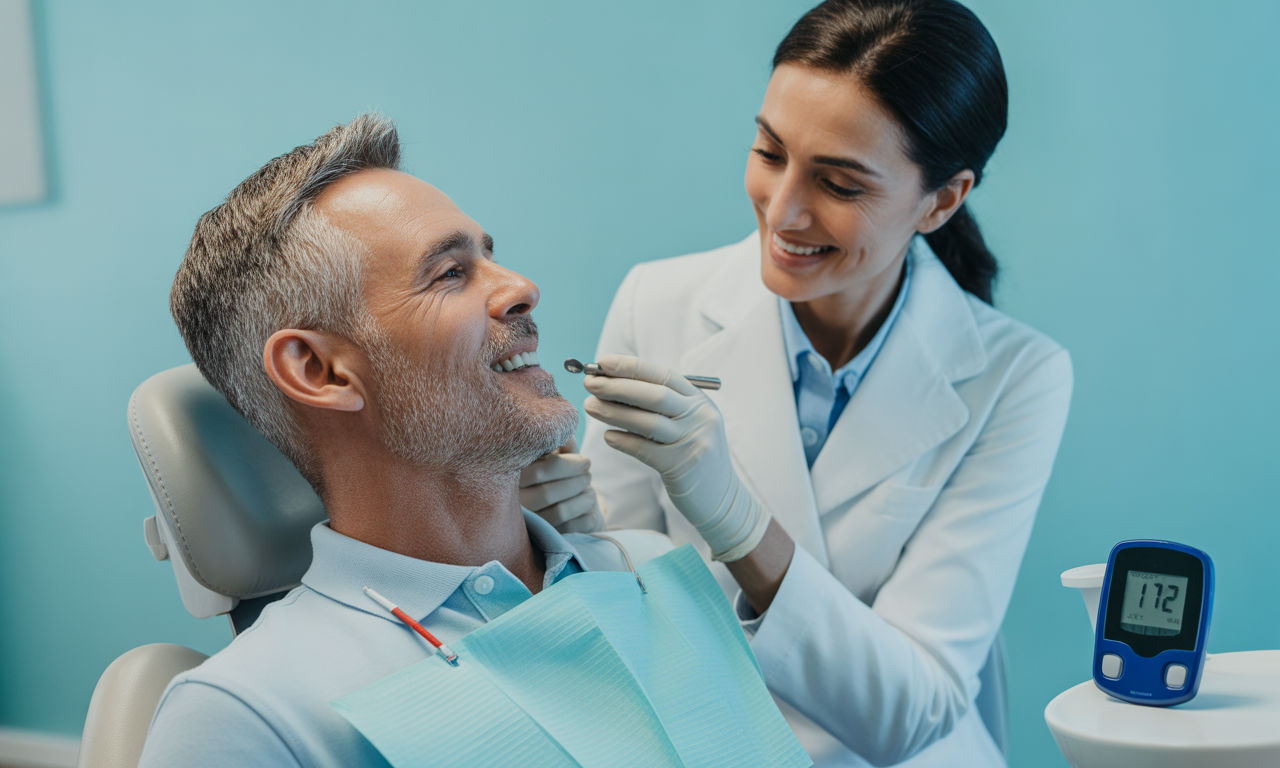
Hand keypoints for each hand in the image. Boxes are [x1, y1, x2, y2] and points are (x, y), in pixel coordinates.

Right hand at [519, 438, 605, 533]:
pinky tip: (588, 507)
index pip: (541, 470)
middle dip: (577, 482)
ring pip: (561, 511)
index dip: (569, 464)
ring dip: (584, 497)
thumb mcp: (556, 453)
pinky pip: (574, 528)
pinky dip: (588, 514)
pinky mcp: (549, 542)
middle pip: (549, 493)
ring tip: (589, 490)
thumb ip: (558, 440)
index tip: (585, 462)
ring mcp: (530, 526)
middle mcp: (515, 506)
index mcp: (512, 479)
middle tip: (588, 476)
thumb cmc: (558, 474)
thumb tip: (565, 426)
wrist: (564, 510)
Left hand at [582, 354, 769, 561]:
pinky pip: (645, 450)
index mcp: (700, 401)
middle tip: (589, 383)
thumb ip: (661, 405)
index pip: (664, 376)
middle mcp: (700, 417)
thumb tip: (613, 384)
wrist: (721, 497)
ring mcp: (693, 441)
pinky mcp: (682, 466)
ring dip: (614, 412)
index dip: (632, 367)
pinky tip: (608, 436)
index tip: (604, 362)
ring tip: (590, 406)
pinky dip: (624, 441)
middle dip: (618, 386)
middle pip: (655, 396)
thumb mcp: (687, 423)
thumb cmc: (693, 453)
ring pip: (648, 422)